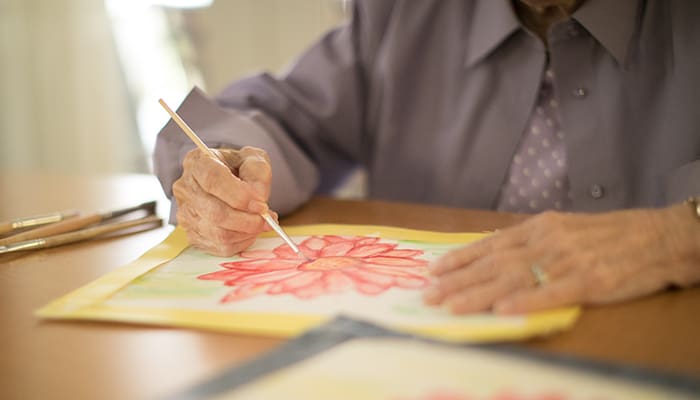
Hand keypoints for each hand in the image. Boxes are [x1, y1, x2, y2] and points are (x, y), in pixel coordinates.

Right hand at [172, 146, 275, 255]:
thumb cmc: (240, 168)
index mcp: (197, 162)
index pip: (212, 180)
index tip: (261, 204)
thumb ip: (258, 174)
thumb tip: (258, 200)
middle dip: (247, 220)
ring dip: (246, 232)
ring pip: (217, 233)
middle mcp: (185, 188)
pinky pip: (219, 246)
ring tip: (260, 223)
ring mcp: (185, 213)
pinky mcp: (192, 234)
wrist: (231, 180)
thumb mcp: (254, 159)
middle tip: (266, 218)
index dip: (239, 196)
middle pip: (215, 212)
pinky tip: (249, 231)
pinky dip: (240, 242)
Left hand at [423, 204, 699, 313]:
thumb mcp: (565, 228)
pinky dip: (525, 300)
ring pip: (514, 277)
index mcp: (540, 227)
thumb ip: (532, 241)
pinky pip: (553, 292)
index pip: (491, 244)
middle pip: (494, 263)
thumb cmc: (611, 235)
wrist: (659, 236)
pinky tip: (502, 309)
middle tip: (429, 295)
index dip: (461, 258)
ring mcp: (567, 260)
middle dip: (458, 280)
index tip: (434, 270)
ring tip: (451, 306)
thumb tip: (495, 252)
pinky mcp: (590, 280)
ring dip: (478, 294)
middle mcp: (548, 240)